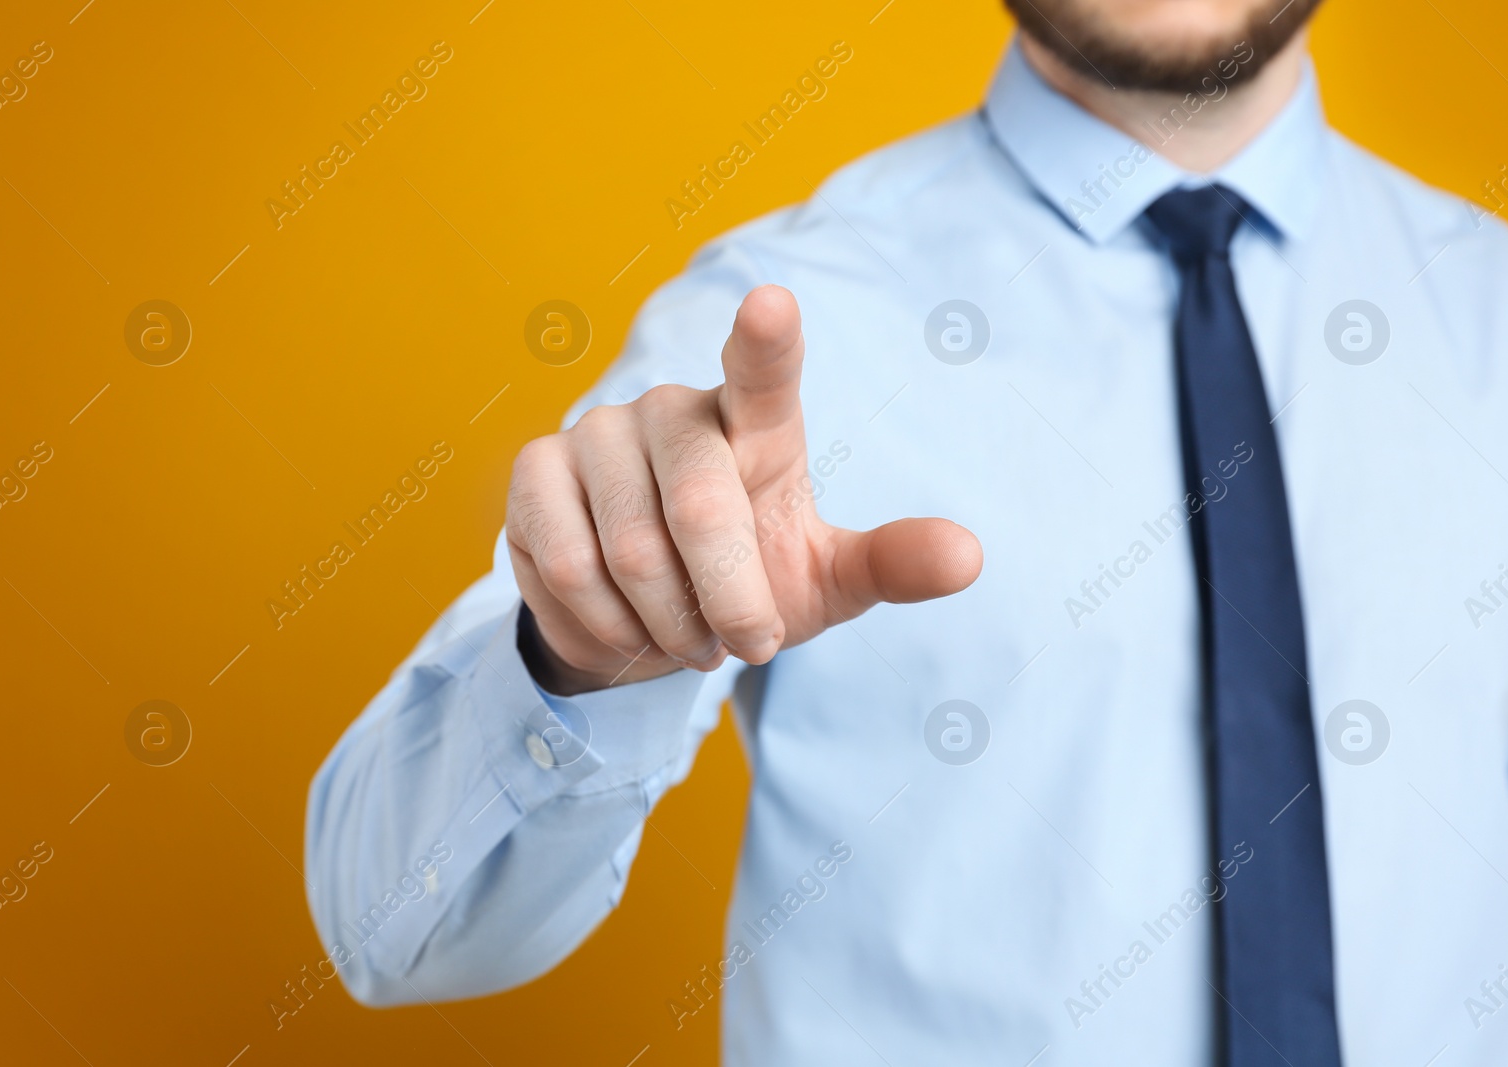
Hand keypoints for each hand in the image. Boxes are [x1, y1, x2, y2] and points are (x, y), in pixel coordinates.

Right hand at [506, 285, 983, 694]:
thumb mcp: (826, 581)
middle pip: (701, 510)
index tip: (772, 303)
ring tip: (683, 634)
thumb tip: (970, 558)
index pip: (765, 369)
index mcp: (760, 424)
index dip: (767, 338)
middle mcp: (676, 410)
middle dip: (729, 603)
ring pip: (630, 552)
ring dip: (667, 625)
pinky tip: (621, 625)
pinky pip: (567, 567)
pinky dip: (606, 624)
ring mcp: (599, 431)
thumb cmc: (749, 582)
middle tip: (741, 642)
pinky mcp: (537, 469)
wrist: (647, 622)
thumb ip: (890, 564)